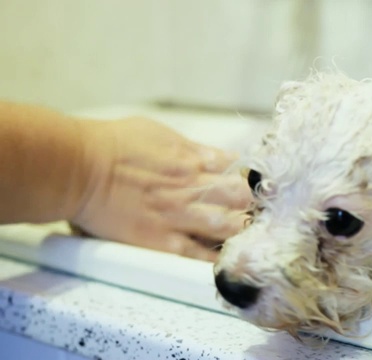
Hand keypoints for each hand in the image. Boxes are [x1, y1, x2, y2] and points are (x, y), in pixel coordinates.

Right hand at [72, 117, 250, 260]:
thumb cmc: (113, 144)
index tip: (257, 184)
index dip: (251, 177)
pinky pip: (197, 254)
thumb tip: (215, 156)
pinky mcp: (161, 240)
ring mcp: (178, 215)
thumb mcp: (159, 133)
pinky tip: (229, 259)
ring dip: (244, 230)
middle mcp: (192, 187)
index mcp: (193, 159)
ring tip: (253, 235)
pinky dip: (215, 258)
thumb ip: (191, 147)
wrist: (79, 168)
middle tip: (263, 211)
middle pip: (241, 198)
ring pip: (227, 226)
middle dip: (255, 204)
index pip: (238, 169)